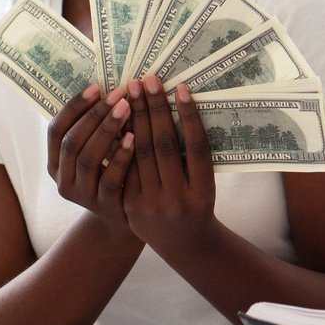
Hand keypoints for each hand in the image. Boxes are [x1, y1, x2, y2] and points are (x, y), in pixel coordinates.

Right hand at [45, 84, 136, 235]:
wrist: (124, 217)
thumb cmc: (111, 174)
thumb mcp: (97, 153)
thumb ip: (94, 129)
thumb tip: (108, 85)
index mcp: (55, 163)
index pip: (56, 130)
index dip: (74, 107)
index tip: (97, 86)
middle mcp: (63, 180)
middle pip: (72, 142)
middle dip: (94, 114)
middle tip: (118, 94)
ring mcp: (82, 195)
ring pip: (88, 158)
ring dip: (107, 130)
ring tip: (127, 108)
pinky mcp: (104, 206)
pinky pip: (109, 178)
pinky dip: (121, 156)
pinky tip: (134, 137)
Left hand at [121, 78, 219, 254]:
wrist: (185, 244)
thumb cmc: (199, 203)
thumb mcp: (206, 183)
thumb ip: (195, 154)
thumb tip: (180, 106)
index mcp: (203, 191)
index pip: (197, 147)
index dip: (189, 116)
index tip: (181, 88)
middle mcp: (178, 199)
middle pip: (165, 146)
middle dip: (154, 109)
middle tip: (147, 79)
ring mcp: (153, 205)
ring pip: (141, 153)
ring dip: (134, 118)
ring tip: (130, 91)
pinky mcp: (132, 206)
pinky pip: (125, 166)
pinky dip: (121, 140)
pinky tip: (118, 117)